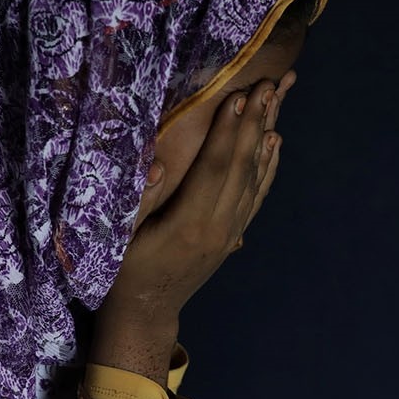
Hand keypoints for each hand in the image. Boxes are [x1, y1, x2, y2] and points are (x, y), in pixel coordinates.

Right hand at [88, 72, 291, 382]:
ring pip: (255, 178)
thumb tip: (158, 161)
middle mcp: (219, 227)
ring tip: (278, 101)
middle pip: (242, 166)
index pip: (215, 167)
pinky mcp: (232, 237)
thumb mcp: (120, 238)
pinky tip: (274, 144)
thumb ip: (140, 199)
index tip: (240, 95)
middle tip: (270, 84)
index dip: (229, 130)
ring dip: (266, 137)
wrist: (145, 314)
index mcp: (190, 224)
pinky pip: (257, 196)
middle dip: (256, 122)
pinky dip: (268, 167)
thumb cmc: (123, 272)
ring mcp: (230, 233)